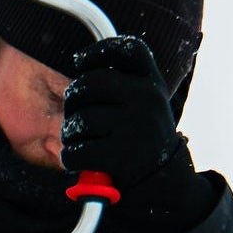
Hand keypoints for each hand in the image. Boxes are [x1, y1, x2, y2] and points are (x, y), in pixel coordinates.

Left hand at [63, 35, 216, 232]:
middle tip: (74, 116)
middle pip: (89, 83)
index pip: (128, 49)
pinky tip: (76, 161)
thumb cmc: (143, 142)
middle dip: (72, 100)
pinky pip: (74, 150)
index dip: (99, 50)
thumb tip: (81, 70)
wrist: (164, 183)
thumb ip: (123, 88)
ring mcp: (134, 126)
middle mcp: (146, 98)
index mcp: (152, 83)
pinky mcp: (119, 156)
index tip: (78, 61)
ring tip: (79, 143)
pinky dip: (68, 158)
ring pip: (78, 120)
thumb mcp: (145, 107)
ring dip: (68, 135)